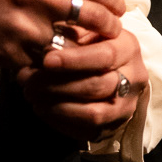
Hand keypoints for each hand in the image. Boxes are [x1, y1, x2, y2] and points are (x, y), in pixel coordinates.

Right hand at [0, 0, 125, 68]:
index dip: (113, 0)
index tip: (121, 10)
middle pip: (90, 16)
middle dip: (108, 28)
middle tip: (114, 36)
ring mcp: (23, 28)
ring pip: (69, 46)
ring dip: (81, 53)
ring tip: (89, 55)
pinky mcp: (10, 54)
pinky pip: (43, 67)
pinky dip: (52, 70)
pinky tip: (56, 69)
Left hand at [16, 24, 146, 142]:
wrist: (119, 69)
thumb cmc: (96, 44)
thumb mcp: (89, 31)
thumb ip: (71, 34)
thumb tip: (44, 46)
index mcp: (128, 47)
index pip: (104, 55)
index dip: (74, 60)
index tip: (46, 60)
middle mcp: (134, 77)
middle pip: (96, 86)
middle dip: (57, 85)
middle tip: (27, 82)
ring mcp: (126, 105)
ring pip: (93, 113)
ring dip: (57, 107)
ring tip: (32, 97)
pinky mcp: (115, 126)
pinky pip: (88, 131)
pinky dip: (61, 122)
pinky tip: (42, 109)